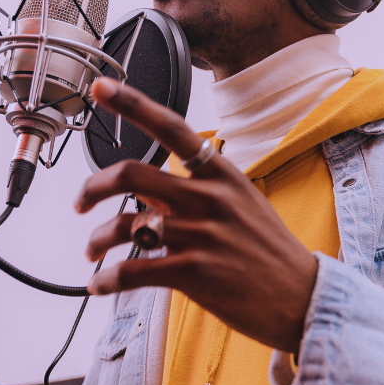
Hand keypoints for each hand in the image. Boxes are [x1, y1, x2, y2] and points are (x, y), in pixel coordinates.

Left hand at [76, 78, 318, 352]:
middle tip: (80, 202)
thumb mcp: (242, 203)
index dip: (131, 103)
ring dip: (96, 239)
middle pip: (131, 174)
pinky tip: (99, 285)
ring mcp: (202, 234)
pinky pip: (132, 270)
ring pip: (124, 226)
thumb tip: (150, 190)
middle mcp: (209, 197)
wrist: (303, 297)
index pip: (170, 127)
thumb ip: (197, 190)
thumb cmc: (269, 252)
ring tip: (92, 250)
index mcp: (220, 174)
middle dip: (92, 187)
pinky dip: (106, 279)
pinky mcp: (194, 273)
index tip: (100, 87)